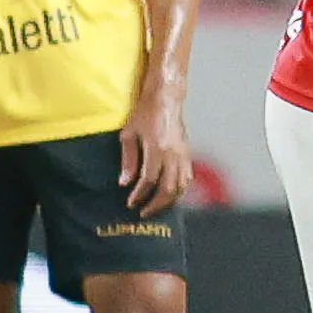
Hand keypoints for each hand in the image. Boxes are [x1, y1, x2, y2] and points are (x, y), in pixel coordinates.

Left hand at [120, 92, 193, 214]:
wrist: (166, 99)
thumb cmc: (144, 113)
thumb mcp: (129, 134)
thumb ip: (128, 160)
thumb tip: (125, 182)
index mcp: (157, 148)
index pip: (148, 180)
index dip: (139, 195)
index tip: (131, 203)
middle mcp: (173, 153)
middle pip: (168, 188)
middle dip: (155, 204)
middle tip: (143, 212)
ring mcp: (183, 154)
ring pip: (181, 186)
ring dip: (168, 201)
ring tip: (156, 207)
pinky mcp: (187, 153)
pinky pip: (187, 178)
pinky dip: (179, 190)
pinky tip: (170, 195)